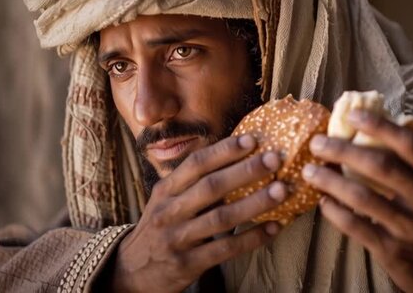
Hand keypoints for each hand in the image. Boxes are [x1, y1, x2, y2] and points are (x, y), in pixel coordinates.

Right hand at [112, 135, 286, 291]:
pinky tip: (273, 228)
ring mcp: (178, 239)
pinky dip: (251, 238)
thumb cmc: (159, 229)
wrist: (130, 272)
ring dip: (254, 203)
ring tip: (282, 190)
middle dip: (245, 171)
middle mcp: (170, 212)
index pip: (196, 164)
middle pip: (211, 187)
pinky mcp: (187, 265)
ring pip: (221, 218)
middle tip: (274, 159)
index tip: (251, 139)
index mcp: (166, 190)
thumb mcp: (166, 202)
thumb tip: (236, 159)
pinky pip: (225, 250)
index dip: (224, 151)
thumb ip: (193, 184)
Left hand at [302, 111, 412, 292]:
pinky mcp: (393, 250)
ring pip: (364, 197)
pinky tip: (322, 202)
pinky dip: (335, 213)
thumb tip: (364, 128)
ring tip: (309, 172)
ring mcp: (411, 227)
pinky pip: (357, 227)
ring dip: (331, 181)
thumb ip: (405, 163)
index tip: (352, 115)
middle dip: (343, 151)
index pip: (407, 144)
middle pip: (380, 166)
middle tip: (317, 144)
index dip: (379, 126)